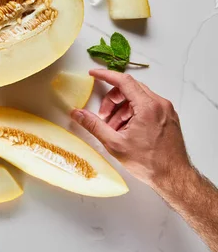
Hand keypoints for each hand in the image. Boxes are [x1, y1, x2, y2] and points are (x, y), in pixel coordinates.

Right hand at [70, 69, 190, 190]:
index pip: (124, 81)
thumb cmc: (148, 162)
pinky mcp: (168, 117)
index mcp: (148, 107)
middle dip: (112, 100)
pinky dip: (133, 113)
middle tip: (103, 116)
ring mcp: (166, 110)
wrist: (173, 177)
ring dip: (122, 108)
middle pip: (130, 89)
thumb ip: (94, 125)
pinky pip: (146, 106)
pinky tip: (126, 130)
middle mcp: (160, 104)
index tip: (93, 74)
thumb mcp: (115, 144)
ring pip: (138, 98)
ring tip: (115, 128)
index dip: (106, 75)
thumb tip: (77, 114)